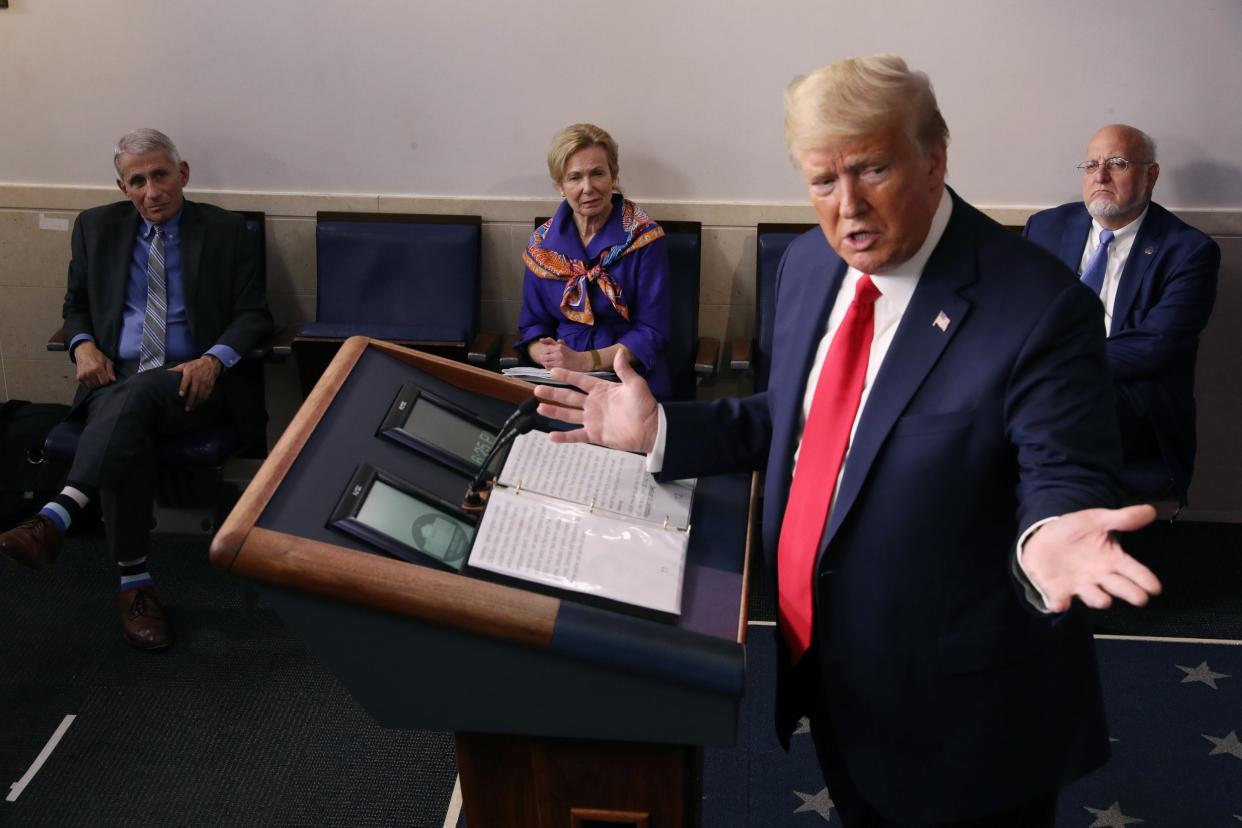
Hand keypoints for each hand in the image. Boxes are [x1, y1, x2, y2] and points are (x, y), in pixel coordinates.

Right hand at [73, 341, 115, 388]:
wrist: (84, 351)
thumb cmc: (97, 355)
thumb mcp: (107, 361)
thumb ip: (110, 371)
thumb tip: (113, 380)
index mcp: (98, 368)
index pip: (105, 382)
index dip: (107, 380)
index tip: (106, 377)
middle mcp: (90, 372)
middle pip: (98, 385)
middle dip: (101, 382)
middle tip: (100, 376)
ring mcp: (83, 375)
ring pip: (92, 386)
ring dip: (95, 383)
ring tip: (95, 376)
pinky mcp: (79, 377)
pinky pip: (85, 385)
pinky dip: (88, 383)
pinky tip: (90, 377)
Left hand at [168, 356, 221, 411]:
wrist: (210, 363)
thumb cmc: (195, 365)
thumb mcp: (185, 365)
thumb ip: (176, 370)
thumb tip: (165, 373)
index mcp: (190, 372)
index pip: (186, 381)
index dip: (183, 388)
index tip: (180, 395)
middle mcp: (198, 378)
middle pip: (194, 391)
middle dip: (190, 400)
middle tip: (186, 408)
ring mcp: (205, 382)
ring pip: (201, 394)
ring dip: (196, 402)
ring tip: (191, 408)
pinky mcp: (210, 385)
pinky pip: (207, 394)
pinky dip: (203, 400)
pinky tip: (199, 404)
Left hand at [530, 338, 590, 371]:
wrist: (580, 362)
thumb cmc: (569, 353)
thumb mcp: (561, 345)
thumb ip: (550, 341)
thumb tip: (540, 339)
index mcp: (558, 347)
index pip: (544, 349)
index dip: (544, 352)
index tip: (546, 354)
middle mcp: (558, 354)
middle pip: (543, 356)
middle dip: (543, 358)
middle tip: (546, 359)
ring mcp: (559, 362)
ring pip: (545, 363)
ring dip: (546, 363)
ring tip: (549, 363)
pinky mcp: (560, 369)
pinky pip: (549, 369)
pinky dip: (549, 368)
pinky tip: (552, 367)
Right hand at [533, 350, 659, 452]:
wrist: (651, 429)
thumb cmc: (645, 406)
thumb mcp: (635, 384)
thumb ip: (624, 370)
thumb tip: (620, 351)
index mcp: (601, 390)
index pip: (580, 381)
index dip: (567, 376)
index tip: (553, 371)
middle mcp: (594, 404)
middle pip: (569, 397)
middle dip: (553, 393)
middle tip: (537, 390)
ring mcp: (592, 420)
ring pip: (568, 415)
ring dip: (554, 411)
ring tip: (540, 407)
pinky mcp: (594, 434)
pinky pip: (576, 435)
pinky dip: (564, 437)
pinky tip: (551, 436)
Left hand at [1021, 504, 1161, 611]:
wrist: (1043, 536)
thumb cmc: (1076, 531)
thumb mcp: (1097, 520)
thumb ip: (1122, 518)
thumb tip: (1150, 510)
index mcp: (1112, 560)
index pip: (1134, 570)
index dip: (1144, 578)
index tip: (1155, 588)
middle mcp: (1099, 577)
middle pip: (1118, 586)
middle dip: (1129, 592)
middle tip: (1140, 598)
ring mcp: (1078, 585)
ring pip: (1092, 596)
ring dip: (1097, 599)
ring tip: (1105, 601)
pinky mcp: (1057, 590)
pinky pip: (1059, 599)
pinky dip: (1060, 602)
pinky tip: (1060, 604)